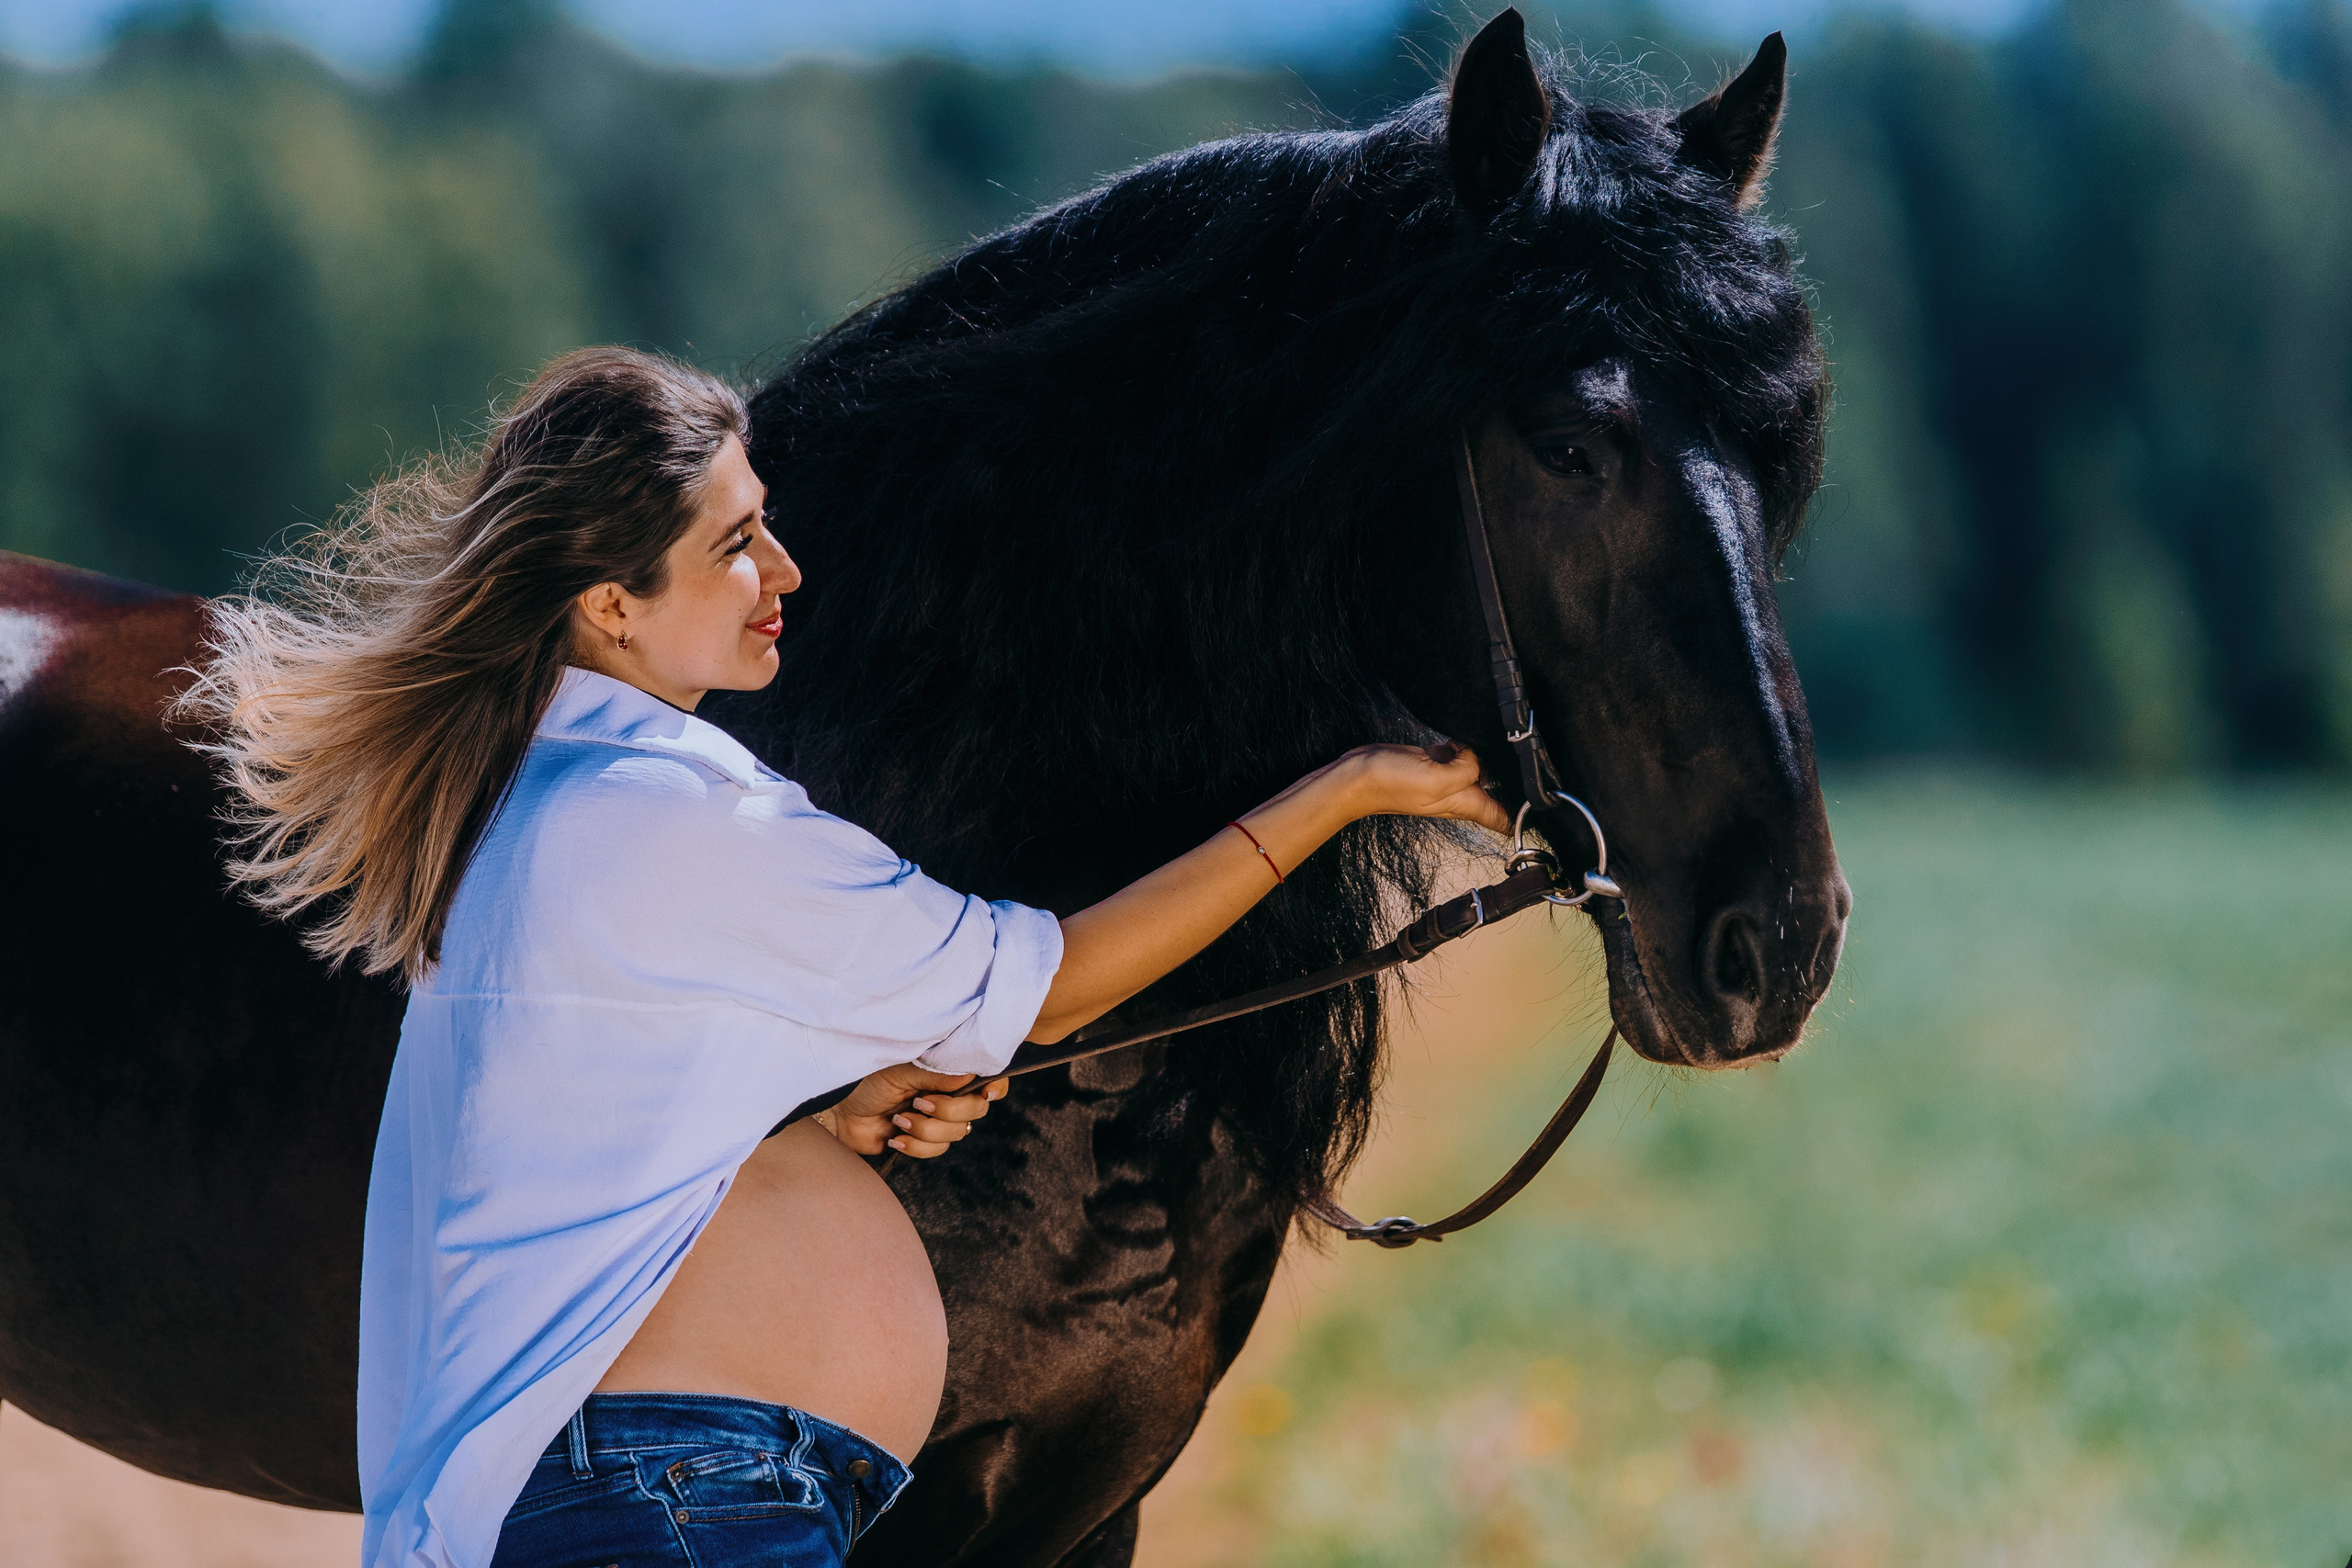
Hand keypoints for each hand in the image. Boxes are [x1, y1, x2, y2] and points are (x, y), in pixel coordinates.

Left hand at [816, 1064, 1008, 1157]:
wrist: (839, 1114)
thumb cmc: (866, 1083)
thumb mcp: (901, 1071)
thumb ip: (937, 1073)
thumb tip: (969, 1074)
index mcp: (945, 1071)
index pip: (987, 1076)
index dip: (995, 1085)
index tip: (986, 1092)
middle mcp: (947, 1094)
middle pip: (976, 1109)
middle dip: (948, 1110)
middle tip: (919, 1103)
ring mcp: (937, 1120)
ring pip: (957, 1133)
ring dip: (925, 1129)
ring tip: (898, 1120)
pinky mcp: (923, 1142)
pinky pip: (937, 1150)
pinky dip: (915, 1145)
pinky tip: (894, 1137)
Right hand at [1329, 741, 1511, 833]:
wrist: (1359, 776)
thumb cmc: (1392, 785)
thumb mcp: (1438, 779)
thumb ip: (1467, 769)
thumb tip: (1475, 757)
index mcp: (1466, 805)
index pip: (1506, 820)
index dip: (1526, 816)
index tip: (1545, 799)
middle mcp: (1461, 794)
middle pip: (1499, 792)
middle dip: (1514, 778)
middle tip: (1528, 757)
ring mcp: (1448, 778)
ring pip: (1482, 770)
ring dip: (1491, 758)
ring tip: (1504, 741)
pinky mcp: (1435, 762)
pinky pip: (1460, 754)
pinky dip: (1465, 746)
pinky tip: (1462, 737)